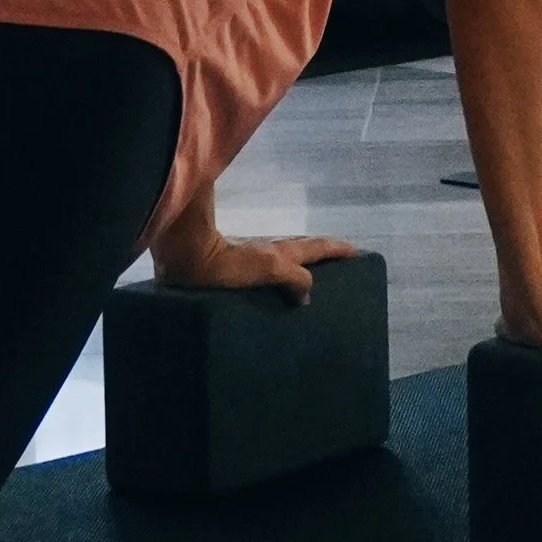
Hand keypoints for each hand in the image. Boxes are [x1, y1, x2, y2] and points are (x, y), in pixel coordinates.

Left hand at [151, 227, 359, 300]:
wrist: (184, 260)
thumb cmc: (225, 266)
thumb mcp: (267, 267)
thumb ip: (293, 277)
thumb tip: (308, 295)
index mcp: (279, 252)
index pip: (315, 247)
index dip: (336, 249)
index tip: (357, 251)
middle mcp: (267, 254)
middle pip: (300, 251)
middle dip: (321, 255)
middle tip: (338, 265)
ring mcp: (249, 262)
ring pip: (282, 262)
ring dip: (299, 267)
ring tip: (310, 281)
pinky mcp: (231, 274)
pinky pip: (265, 275)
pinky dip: (279, 279)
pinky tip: (273, 292)